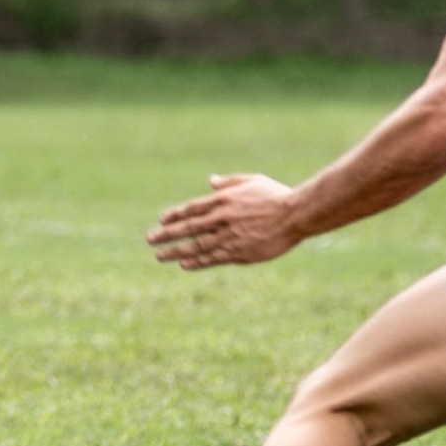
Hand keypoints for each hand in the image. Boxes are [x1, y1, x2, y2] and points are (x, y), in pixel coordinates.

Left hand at [147, 173, 300, 270]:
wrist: (295, 215)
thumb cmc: (275, 195)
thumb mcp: (251, 181)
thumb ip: (229, 183)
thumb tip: (210, 182)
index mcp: (223, 200)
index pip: (191, 208)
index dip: (174, 215)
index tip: (161, 221)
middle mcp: (222, 219)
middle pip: (188, 228)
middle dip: (167, 234)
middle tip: (150, 240)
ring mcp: (229, 237)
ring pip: (196, 246)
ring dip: (176, 251)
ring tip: (160, 256)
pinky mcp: (239, 253)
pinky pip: (212, 258)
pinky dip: (197, 261)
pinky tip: (184, 264)